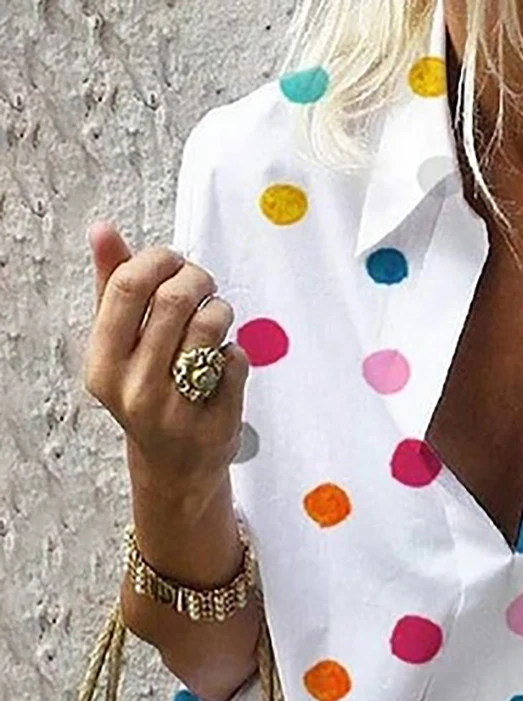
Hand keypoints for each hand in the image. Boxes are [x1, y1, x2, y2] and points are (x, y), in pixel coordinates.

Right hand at [83, 221, 247, 502]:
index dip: (158, 261)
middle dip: (197, 279)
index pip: (127, 288)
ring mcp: (177, 408)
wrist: (174, 466)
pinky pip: (237, 359)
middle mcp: (135, 389)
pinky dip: (236, 350)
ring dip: (221, 310)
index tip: (173, 260)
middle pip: (174, 300)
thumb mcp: (119, 348)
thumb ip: (111, 288)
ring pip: (210, 326)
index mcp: (103, 365)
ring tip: (217, 316)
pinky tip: (224, 360)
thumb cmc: (145, 393)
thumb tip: (103, 230)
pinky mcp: (217, 420)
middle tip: (204, 283)